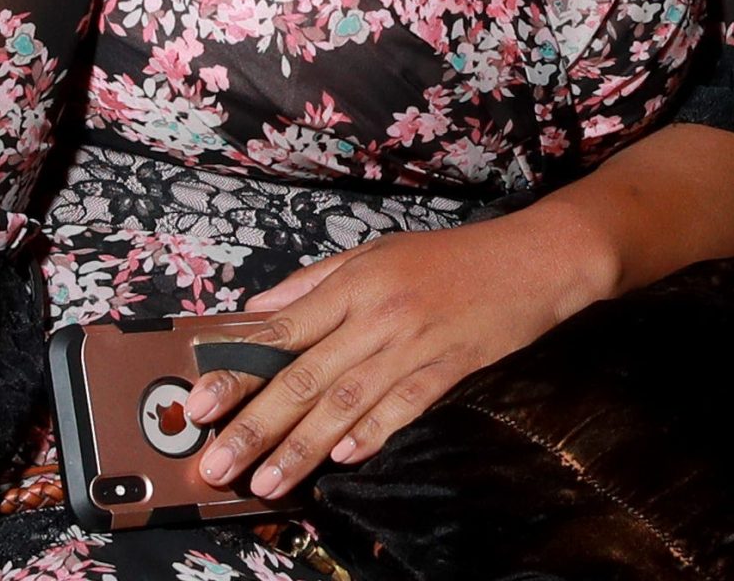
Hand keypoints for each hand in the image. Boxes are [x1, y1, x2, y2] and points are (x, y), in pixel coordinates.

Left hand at [184, 210, 613, 500]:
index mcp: (355, 282)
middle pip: (303, 378)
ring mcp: (413, 344)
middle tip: (215, 464)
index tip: (199, 403)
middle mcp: (377, 315)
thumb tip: (259, 310)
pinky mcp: (449, 368)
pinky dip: (372, 433)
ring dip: (302, 448)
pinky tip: (344, 460)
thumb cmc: (452, 256)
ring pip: (345, 403)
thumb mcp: (378, 252)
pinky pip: (403, 406)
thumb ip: (316, 282)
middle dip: (254, 427)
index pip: (282, 330)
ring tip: (266, 482)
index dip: (238, 370)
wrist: (533, 259)